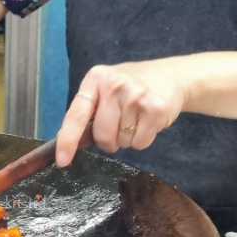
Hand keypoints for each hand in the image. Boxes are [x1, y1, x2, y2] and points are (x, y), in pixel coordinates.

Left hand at [55, 60, 187, 165]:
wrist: (173, 76)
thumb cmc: (133, 87)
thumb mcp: (106, 89)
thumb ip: (88, 113)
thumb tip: (67, 146)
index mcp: (96, 79)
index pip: (76, 114)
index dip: (68, 140)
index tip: (63, 160)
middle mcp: (114, 85)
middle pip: (101, 136)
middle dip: (108, 140)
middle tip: (119, 125)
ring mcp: (136, 96)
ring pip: (121, 142)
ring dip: (127, 138)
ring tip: (137, 118)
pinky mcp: (155, 109)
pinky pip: (139, 143)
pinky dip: (143, 139)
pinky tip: (148, 121)